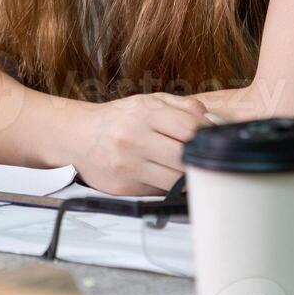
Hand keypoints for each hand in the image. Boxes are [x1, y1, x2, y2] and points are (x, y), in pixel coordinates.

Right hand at [68, 92, 211, 195]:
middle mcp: (134, 138)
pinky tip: (168, 178)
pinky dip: (169, 188)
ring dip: (187, 178)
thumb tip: (213, 121)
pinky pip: (159, 193)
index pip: (190, 128)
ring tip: (190, 171)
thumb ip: (183, 106)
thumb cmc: (119, 118)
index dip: (208, 137)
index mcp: (144, 113)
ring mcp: (128, 166)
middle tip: (206, 160)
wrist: (79, 136)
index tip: (213, 141)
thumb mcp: (148, 101)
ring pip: (175, 180)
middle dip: (199, 160)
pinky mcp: (124, 188)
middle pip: (185, 157)